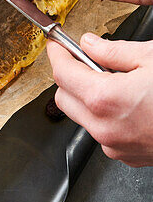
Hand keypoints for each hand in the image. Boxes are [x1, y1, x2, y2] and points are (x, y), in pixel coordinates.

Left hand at [48, 37, 152, 165]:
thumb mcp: (151, 58)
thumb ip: (113, 51)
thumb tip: (90, 44)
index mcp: (105, 99)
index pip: (61, 74)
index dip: (57, 54)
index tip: (57, 45)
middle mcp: (105, 128)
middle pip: (64, 98)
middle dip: (69, 77)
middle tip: (84, 59)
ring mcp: (116, 146)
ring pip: (82, 118)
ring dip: (88, 98)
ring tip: (116, 81)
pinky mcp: (128, 157)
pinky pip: (103, 133)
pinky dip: (105, 116)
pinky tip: (128, 103)